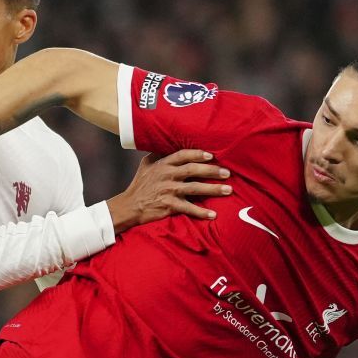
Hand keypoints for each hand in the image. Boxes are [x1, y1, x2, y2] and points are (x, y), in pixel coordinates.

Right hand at [106, 150, 231, 231]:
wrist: (129, 206)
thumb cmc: (139, 185)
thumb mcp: (146, 165)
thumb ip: (159, 154)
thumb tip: (169, 143)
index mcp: (163, 164)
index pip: (183, 155)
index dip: (198, 154)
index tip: (212, 155)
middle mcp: (167, 176)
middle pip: (193, 170)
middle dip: (212, 171)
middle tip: (227, 173)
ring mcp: (168, 191)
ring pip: (195, 188)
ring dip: (213, 189)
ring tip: (228, 190)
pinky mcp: (168, 206)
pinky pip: (188, 208)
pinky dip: (201, 212)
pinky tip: (213, 215)